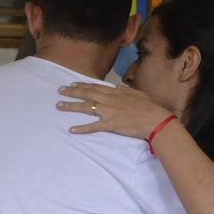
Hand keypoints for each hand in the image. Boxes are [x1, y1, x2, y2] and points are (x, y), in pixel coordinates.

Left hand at [56, 82, 171, 138]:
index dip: (83, 85)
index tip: (73, 83)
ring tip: (59, 106)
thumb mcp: (137, 93)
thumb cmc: (149, 106)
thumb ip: (125, 90)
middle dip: (72, 91)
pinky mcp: (109, 124)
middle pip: (87, 94)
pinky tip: (71, 130)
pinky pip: (92, 127)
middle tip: (60, 90)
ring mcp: (108, 112)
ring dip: (71, 106)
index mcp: (115, 92)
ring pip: (86, 107)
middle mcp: (109, 100)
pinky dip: (81, 128)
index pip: (95, 87)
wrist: (155, 119)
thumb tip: (117, 87)